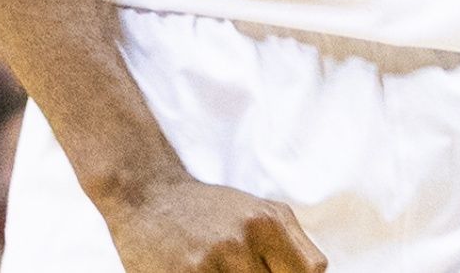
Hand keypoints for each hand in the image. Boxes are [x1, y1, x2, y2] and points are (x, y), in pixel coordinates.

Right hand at [99, 176, 325, 272]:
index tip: (279, 271)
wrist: (149, 195)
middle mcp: (242, 240)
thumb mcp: (262, 212)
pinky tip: (205, 272)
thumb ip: (295, 243)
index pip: (310, 269)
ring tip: (224, 268)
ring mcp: (210, 262)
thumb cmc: (211, 210)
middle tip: (244, 267)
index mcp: (269, 221)